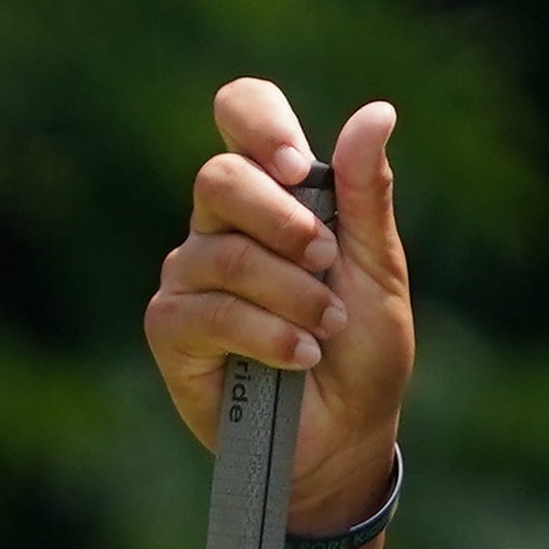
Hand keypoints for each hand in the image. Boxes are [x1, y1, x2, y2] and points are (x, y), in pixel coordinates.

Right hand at [145, 77, 414, 530]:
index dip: (260, 122)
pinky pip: (207, 311)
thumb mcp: (377, 269)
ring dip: (290, 293)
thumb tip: (377, 111)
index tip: (296, 165)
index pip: (241, 112)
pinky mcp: (171, 329)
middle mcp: (221, 225)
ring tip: (326, 330)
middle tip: (326, 261)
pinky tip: (300, 357)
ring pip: (220, 253)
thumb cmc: (363, 352)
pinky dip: (264, 333)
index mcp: (273, 194)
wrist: (347, 437)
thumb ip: (366, 193)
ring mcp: (190, 275)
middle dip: (282, 219)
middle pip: (219, 176)